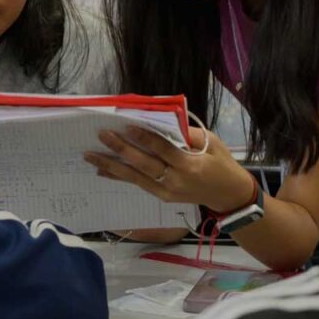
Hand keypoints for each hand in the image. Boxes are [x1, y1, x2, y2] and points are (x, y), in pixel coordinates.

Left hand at [84, 126, 254, 213]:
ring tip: (90, 155)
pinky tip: (102, 170)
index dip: (145, 138)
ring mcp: (167, 191)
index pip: (163, 150)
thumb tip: (160, 122)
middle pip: (144, 164)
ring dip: (110, 165)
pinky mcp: (162, 196)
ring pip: (135, 177)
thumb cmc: (220, 162)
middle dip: (121, 149)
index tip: (127, 127)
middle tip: (102, 136)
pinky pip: (137, 184)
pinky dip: (119, 177)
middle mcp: (176, 181)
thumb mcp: (212, 142)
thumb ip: (187, 134)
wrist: (228, 195)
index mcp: (190, 165)